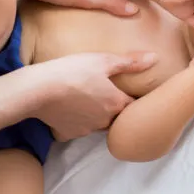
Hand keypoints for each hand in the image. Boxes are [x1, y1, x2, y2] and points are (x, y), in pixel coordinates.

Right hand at [30, 52, 156, 141]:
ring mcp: (88, 129)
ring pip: (100, 123)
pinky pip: (81, 128)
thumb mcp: (103, 61)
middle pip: (118, 117)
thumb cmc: (72, 71)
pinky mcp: (70, 134)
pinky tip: (72, 107)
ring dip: (99, 114)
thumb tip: (155, 59)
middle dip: (117, 108)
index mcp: (116, 103)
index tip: (134, 93)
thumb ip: (130, 62)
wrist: (38, 90)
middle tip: (109, 93)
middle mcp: (106, 121)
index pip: (135, 106)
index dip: (135, 99)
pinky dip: (80, 120)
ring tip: (90, 99)